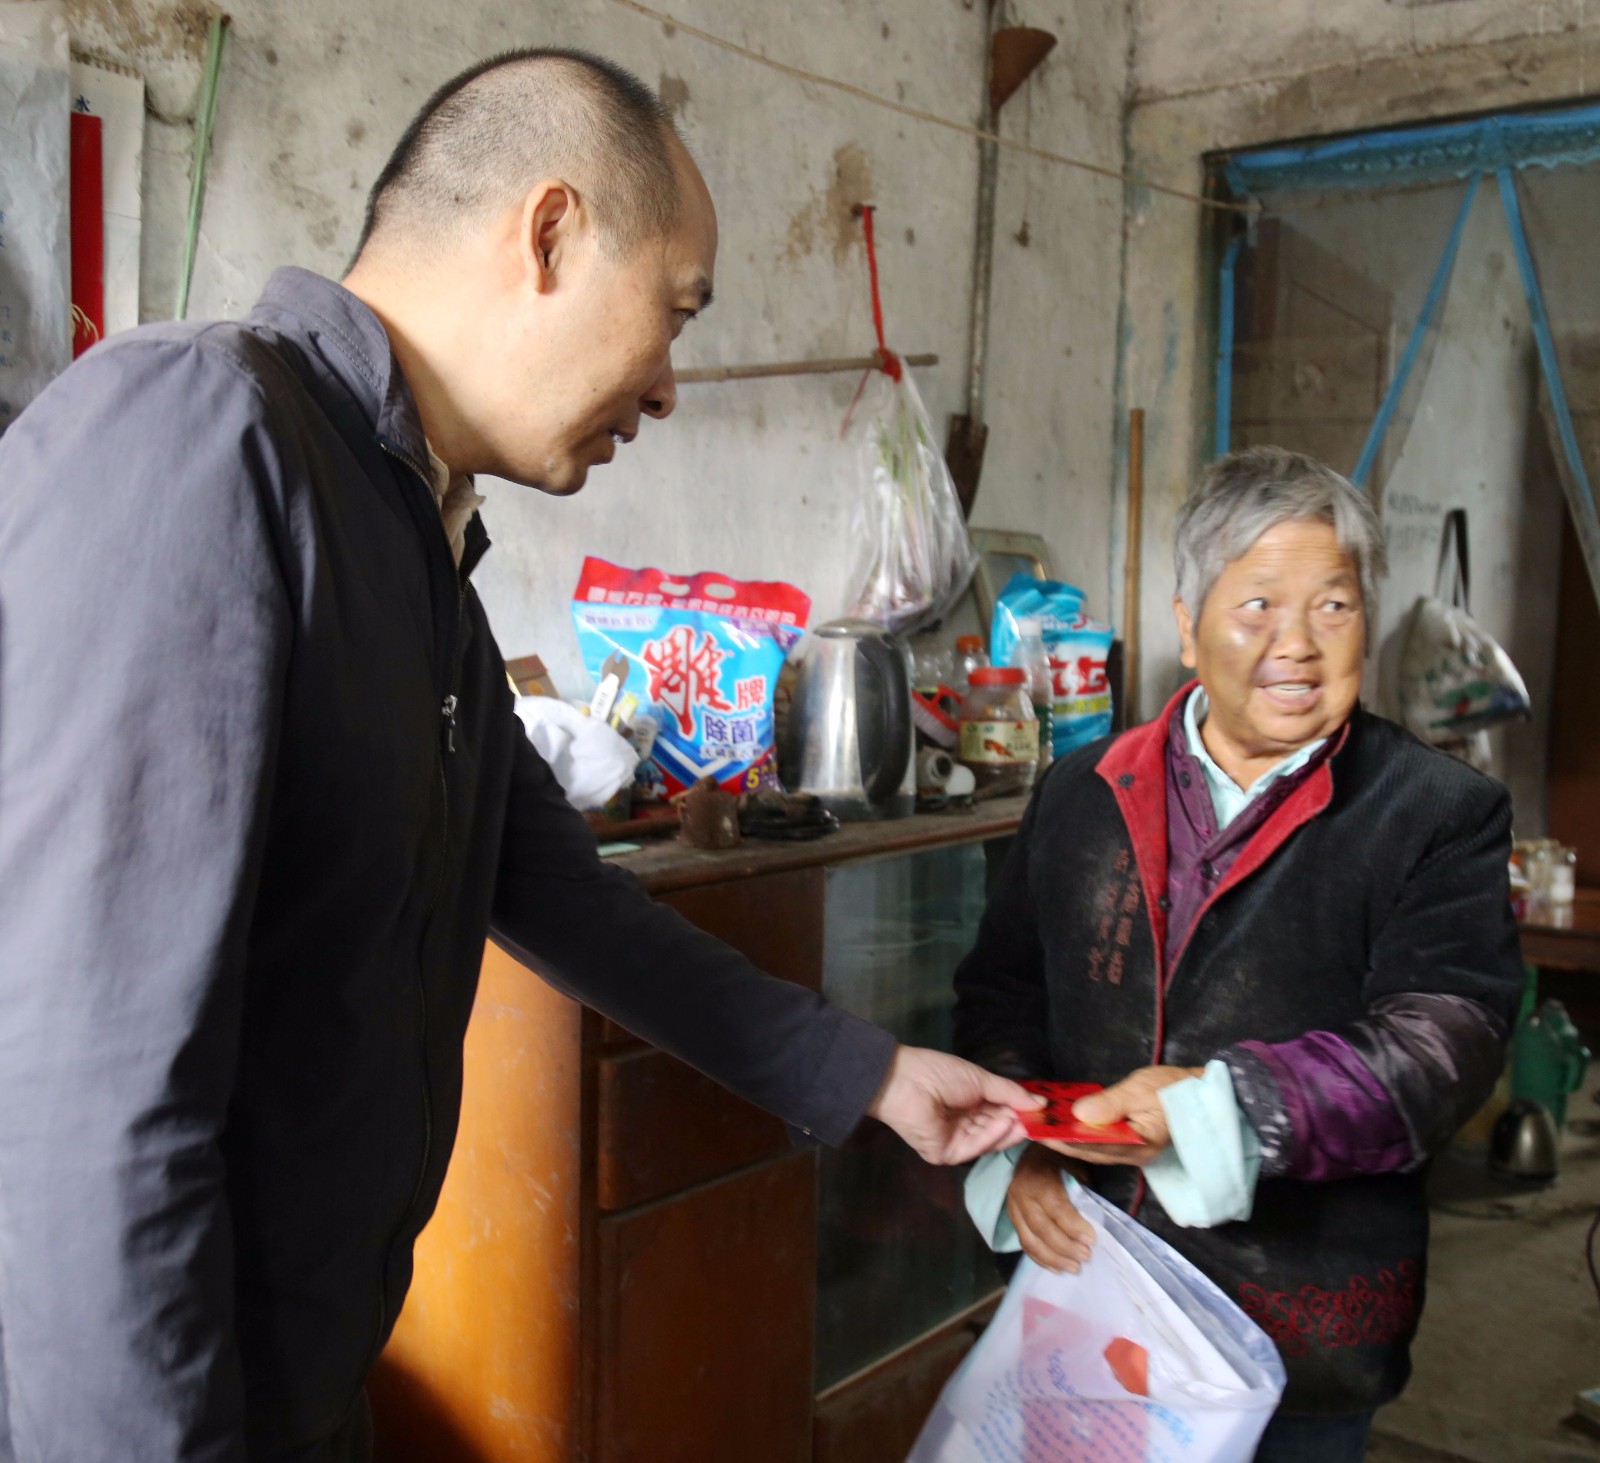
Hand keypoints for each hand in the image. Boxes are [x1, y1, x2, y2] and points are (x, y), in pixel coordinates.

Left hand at [867, 1045, 1044, 1164]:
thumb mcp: (980, 1079)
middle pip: (996, 1129)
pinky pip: (973, 1147)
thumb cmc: (939, 1073)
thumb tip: (1041, 1102)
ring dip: (1006, 1129)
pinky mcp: (945, 1153)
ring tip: (1021, 1118)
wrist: (904, 1080)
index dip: (1020, 1113)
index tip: (1043, 1112)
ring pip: (988, 1140)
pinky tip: (1003, 1123)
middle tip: (1040, 1120)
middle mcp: (963, 1124)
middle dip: (1017, 1124)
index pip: (999, 1113)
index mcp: (968, 1104)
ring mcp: (954, 1141)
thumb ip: (1010, 1093)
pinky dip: (990, 1136)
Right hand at [1007, 1144, 1094, 1272]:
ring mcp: (1014, 1209)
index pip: (1056, 1207)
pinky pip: (1024, 1244)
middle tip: (1086, 1257)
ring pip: (1030, 1241)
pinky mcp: (1012, 1219)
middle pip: (1042, 1228)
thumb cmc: (1053, 1158)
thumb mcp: (1070, 1163)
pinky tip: (1056, 1268)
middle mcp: (1022, 1195)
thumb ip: (1081, 1187)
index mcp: (1037, 1178)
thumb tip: (1095, 1215)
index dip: (1074, 1226)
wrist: (1024, 1152)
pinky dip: (1040, 1259)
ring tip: (1074, 1268)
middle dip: (1066, 1247)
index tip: (1092, 1239)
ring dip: (1053, 1259)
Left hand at [1038, 1064, 1203, 1166]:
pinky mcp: (1132, 1143)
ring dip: (1068, 1138)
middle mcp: (1134, 1154)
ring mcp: (1134, 1151)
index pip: (1093, 1145)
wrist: (1203, 1092)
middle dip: (1059, 1140)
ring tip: (1041, 1126)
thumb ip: (1110, 1103)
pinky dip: (1081, 1134)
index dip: (1064, 1139)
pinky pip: (1102, 1143)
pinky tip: (1064, 1123)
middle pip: (1090, 1151)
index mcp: (1139, 1144)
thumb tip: (1079, 1114)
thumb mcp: (1142, 1089)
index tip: (1038, 1131)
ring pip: (1094, 1148)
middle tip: (1030, 1129)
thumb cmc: (1175, 1088)